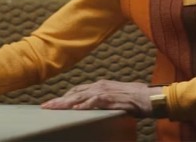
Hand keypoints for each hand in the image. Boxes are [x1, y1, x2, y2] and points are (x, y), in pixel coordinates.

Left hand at [41, 80, 161, 116]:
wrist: (151, 96)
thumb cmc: (136, 98)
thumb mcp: (116, 98)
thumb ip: (104, 101)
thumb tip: (95, 108)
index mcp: (101, 85)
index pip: (78, 90)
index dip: (64, 96)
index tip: (53, 103)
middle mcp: (100, 86)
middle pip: (75, 92)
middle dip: (59, 100)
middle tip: (45, 106)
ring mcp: (105, 91)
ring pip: (80, 96)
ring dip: (65, 102)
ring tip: (52, 108)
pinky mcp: (111, 98)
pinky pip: (94, 102)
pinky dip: (83, 105)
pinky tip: (74, 109)